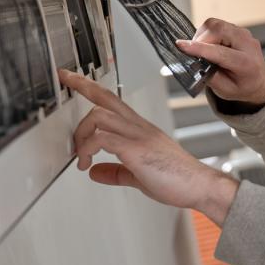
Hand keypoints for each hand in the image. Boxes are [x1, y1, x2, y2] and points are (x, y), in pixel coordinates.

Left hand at [58, 69, 239, 223]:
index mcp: (140, 129)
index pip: (113, 100)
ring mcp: (138, 135)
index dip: (91, 87)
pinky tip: (87, 164)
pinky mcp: (137, 150)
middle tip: (64, 79)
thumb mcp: (139, 176)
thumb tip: (95, 171)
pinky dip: (88, 149)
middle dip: (81, 85)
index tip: (74, 78)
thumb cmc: (178, 180)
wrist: (200, 186)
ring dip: (81, 134)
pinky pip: (103, 139)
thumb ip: (115, 172)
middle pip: (105, 97)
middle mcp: (139, 127)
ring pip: (99, 115)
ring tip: (79, 155)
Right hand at [176, 18, 264, 107]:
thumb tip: (194, 63)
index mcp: (246, 64)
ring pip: (215, 24)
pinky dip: (207, 33)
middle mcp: (247, 44)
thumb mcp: (225, 91)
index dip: (199, 48)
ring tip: (203, 51)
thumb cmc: (242, 86)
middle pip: (218, 30)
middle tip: (195, 54)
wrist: (258, 80)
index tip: (181, 45)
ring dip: (202, 36)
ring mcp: (243, 33)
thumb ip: (209, 77)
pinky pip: (217, 24)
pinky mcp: (237, 28)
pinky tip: (209, 45)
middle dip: (200, 40)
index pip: (220, 52)